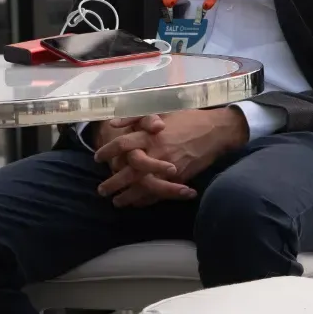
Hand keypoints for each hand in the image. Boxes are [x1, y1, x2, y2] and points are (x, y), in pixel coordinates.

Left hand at [94, 108, 248, 207]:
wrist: (215, 131)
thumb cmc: (187, 118)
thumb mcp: (161, 110)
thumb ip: (135, 117)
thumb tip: (114, 123)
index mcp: (150, 135)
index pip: (122, 144)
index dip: (107, 151)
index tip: (97, 158)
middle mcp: (156, 152)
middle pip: (128, 172)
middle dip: (112, 182)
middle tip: (101, 190)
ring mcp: (168, 167)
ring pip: (142, 187)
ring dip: (127, 197)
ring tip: (116, 202)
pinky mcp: (179, 178)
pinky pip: (159, 193)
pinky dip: (146, 200)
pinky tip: (137, 203)